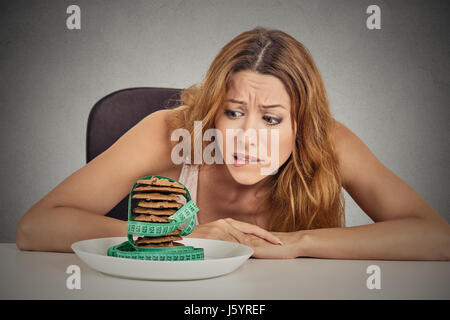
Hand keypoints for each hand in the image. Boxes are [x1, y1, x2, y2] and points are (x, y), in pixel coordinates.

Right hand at [184, 218, 302, 258]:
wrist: (180, 236)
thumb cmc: (198, 238)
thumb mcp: (216, 235)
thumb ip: (229, 238)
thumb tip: (241, 246)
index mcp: (226, 222)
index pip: (250, 228)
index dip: (264, 233)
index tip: (276, 239)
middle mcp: (225, 223)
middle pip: (249, 233)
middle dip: (265, 239)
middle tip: (278, 243)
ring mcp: (219, 229)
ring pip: (240, 240)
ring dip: (251, 248)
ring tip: (264, 251)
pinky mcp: (214, 236)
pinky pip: (230, 245)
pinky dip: (239, 250)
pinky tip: (247, 253)